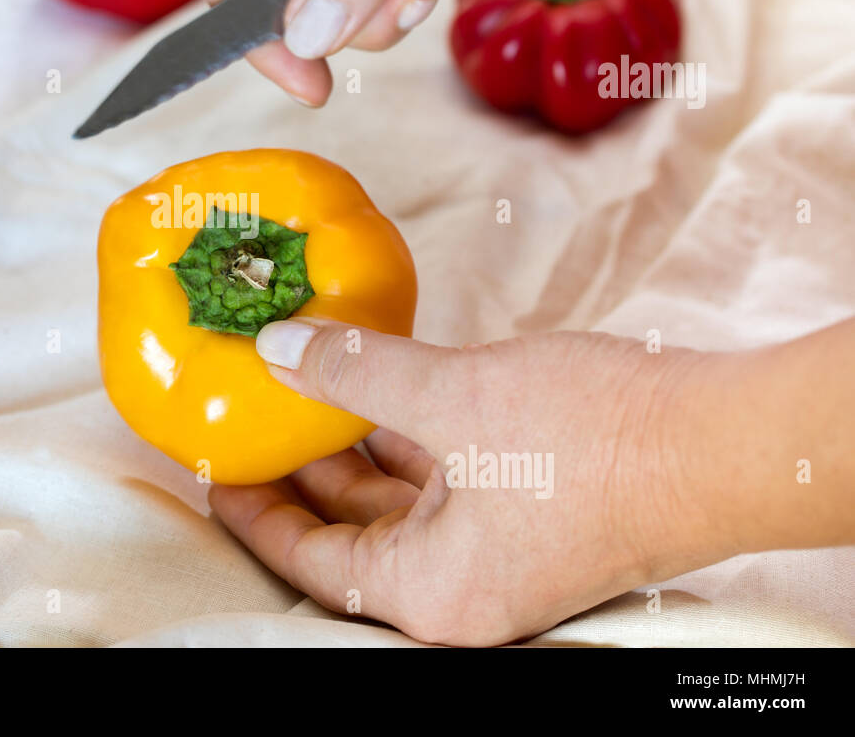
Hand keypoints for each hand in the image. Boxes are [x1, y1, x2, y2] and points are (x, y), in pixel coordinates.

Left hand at [209, 320, 719, 644]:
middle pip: (351, 532)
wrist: (722, 441)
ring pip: (397, 500)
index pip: (313, 563)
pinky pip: (441, 478)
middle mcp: (460, 585)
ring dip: (351, 446)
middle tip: (252, 418)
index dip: (257, 514)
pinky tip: (374, 387)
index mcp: (432, 592)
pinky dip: (404, 437)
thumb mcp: (453, 398)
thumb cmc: (596, 442)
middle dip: (301, 471)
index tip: (218, 470)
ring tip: (298, 389)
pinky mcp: (526, 510)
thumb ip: (355, 374)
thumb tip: (280, 349)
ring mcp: (496, 549)